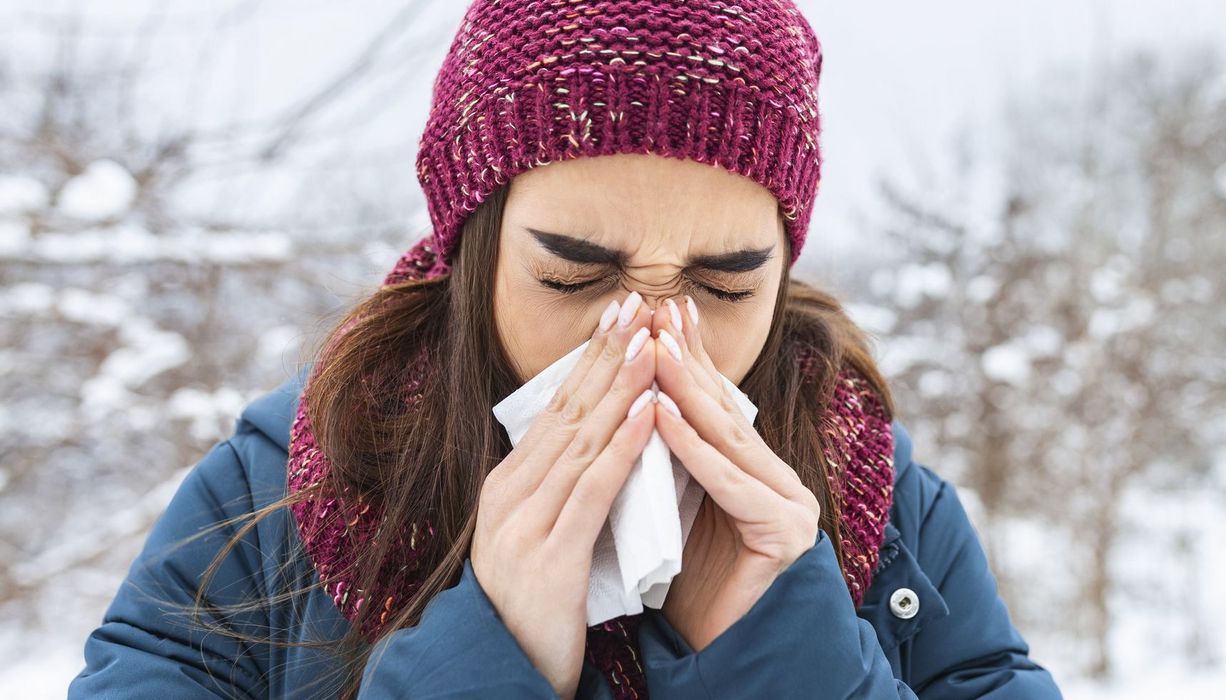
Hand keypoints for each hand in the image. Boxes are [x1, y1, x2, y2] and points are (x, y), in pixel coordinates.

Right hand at [471, 291, 658, 698]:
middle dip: (606, 354)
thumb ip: (561, 488)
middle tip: (637, 304)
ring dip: (620, 387)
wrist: (503, 671)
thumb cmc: (532, 605)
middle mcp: (510, 493)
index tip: (619, 317)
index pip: (556, 409)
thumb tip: (599, 439)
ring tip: (651, 343)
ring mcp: (524, 522)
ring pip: (580, 439)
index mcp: (508, 484)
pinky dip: (621, 446)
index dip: (590, 360)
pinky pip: (591, 489)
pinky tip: (645, 413)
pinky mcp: (548, 554)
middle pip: (567, 410)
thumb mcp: (539, 534)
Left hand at [649, 296, 821, 652]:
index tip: (660, 312)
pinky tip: (662, 414)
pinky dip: (691, 447)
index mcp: (752, 473)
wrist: (722, 652)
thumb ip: (668, 463)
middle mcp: (777, 480)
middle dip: (686, 358)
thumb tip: (635, 404)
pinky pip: (728, 482)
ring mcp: (787, 504)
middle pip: (721, 411)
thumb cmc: (690, 587)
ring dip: (684, 389)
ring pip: (726, 437)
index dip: (687, 358)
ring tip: (652, 347)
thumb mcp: (672, 509)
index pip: (713, 407)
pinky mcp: (784, 532)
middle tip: (658, 308)